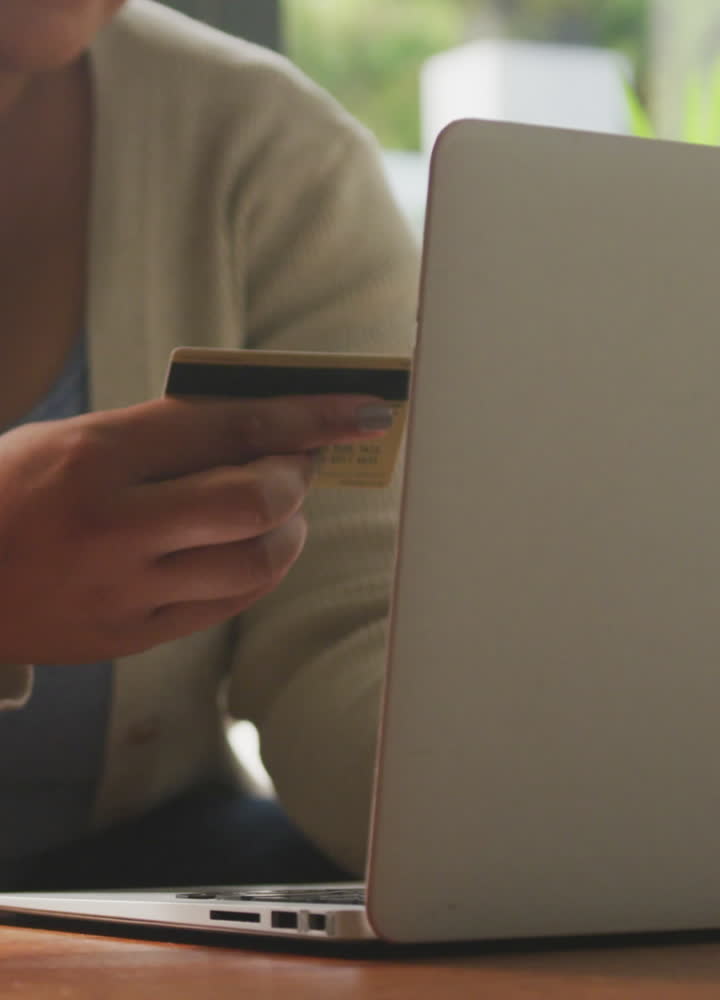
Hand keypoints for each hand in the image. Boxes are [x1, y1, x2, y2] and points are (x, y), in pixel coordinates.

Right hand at [0, 394, 389, 664]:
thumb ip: (160, 436)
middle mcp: (114, 527)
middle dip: (297, 472)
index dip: (306, 415)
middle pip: (254, 500)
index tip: (358, 408)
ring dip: (288, 528)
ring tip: (282, 506)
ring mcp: (120, 592)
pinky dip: (254, 571)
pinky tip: (249, 548)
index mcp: (96, 457)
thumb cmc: (7, 491)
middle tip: (300, 458)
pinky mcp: (123, 639)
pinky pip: (222, 607)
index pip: (229, 426)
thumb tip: (257, 430)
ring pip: (253, 564)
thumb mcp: (70, 437)